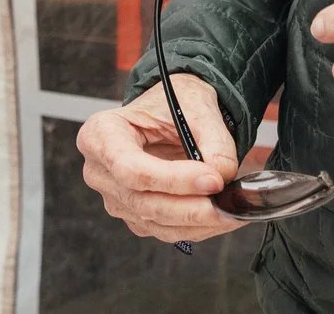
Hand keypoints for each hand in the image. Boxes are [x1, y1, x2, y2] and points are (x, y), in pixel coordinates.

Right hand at [75, 73, 248, 243]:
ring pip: (156, 222)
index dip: (173, 180)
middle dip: (191, 207)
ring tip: (233, 211)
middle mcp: (99, 172)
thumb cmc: (174, 102)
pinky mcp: (134, 217)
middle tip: (229, 203)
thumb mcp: (196, 106)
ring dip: (198, 222)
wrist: (170, 113)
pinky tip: (222, 217)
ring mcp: (114, 199)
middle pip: (143, 202)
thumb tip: (223, 175)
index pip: (130, 168)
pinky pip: (165, 231)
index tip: (212, 179)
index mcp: (100, 134)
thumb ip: (213, 140)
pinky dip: (197, 228)